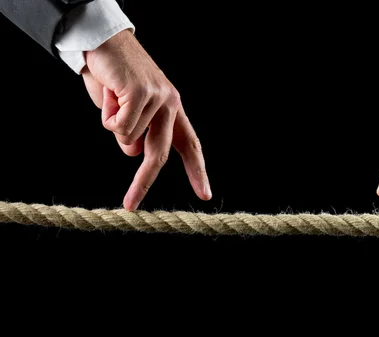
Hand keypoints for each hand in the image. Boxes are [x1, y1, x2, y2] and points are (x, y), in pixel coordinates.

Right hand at [81, 30, 211, 210]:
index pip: (190, 145)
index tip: (205, 194)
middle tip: (130, 204)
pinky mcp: (142, 92)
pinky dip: (106, 114)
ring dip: (111, 122)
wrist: (103, 41)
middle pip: (160, 154)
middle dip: (142, 182)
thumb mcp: (125, 111)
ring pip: (128, 138)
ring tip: (111, 96)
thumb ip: (133, 133)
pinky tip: (109, 91)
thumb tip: (134, 153)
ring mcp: (159, 98)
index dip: (198, 171)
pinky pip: (118, 125)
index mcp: (172, 110)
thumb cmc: (113, 77)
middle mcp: (171, 104)